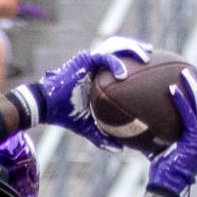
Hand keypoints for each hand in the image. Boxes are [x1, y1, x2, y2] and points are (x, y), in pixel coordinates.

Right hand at [31, 36, 150, 150]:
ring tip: (145, 56)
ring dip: (131, 48)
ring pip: (115, 46)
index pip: (118, 59)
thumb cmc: (65, 115)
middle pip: (119, 48)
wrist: (46, 108)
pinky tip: (124, 74)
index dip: (133, 58)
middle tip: (151, 53)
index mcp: (97, 74)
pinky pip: (104, 58)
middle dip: (136, 47)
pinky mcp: (83, 60)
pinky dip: (115, 65)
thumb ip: (103, 136)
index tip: (148, 64)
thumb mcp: (88, 127)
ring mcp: (89, 59)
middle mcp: (94, 63)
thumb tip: (120, 149)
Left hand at [146, 68, 196, 196]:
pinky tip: (172, 90)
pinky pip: (189, 115)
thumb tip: (156, 121)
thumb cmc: (166, 172)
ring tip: (184, 74)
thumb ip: (175, 135)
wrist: (166, 188)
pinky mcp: (195, 140)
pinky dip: (181, 101)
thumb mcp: (174, 150)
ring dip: (195, 87)